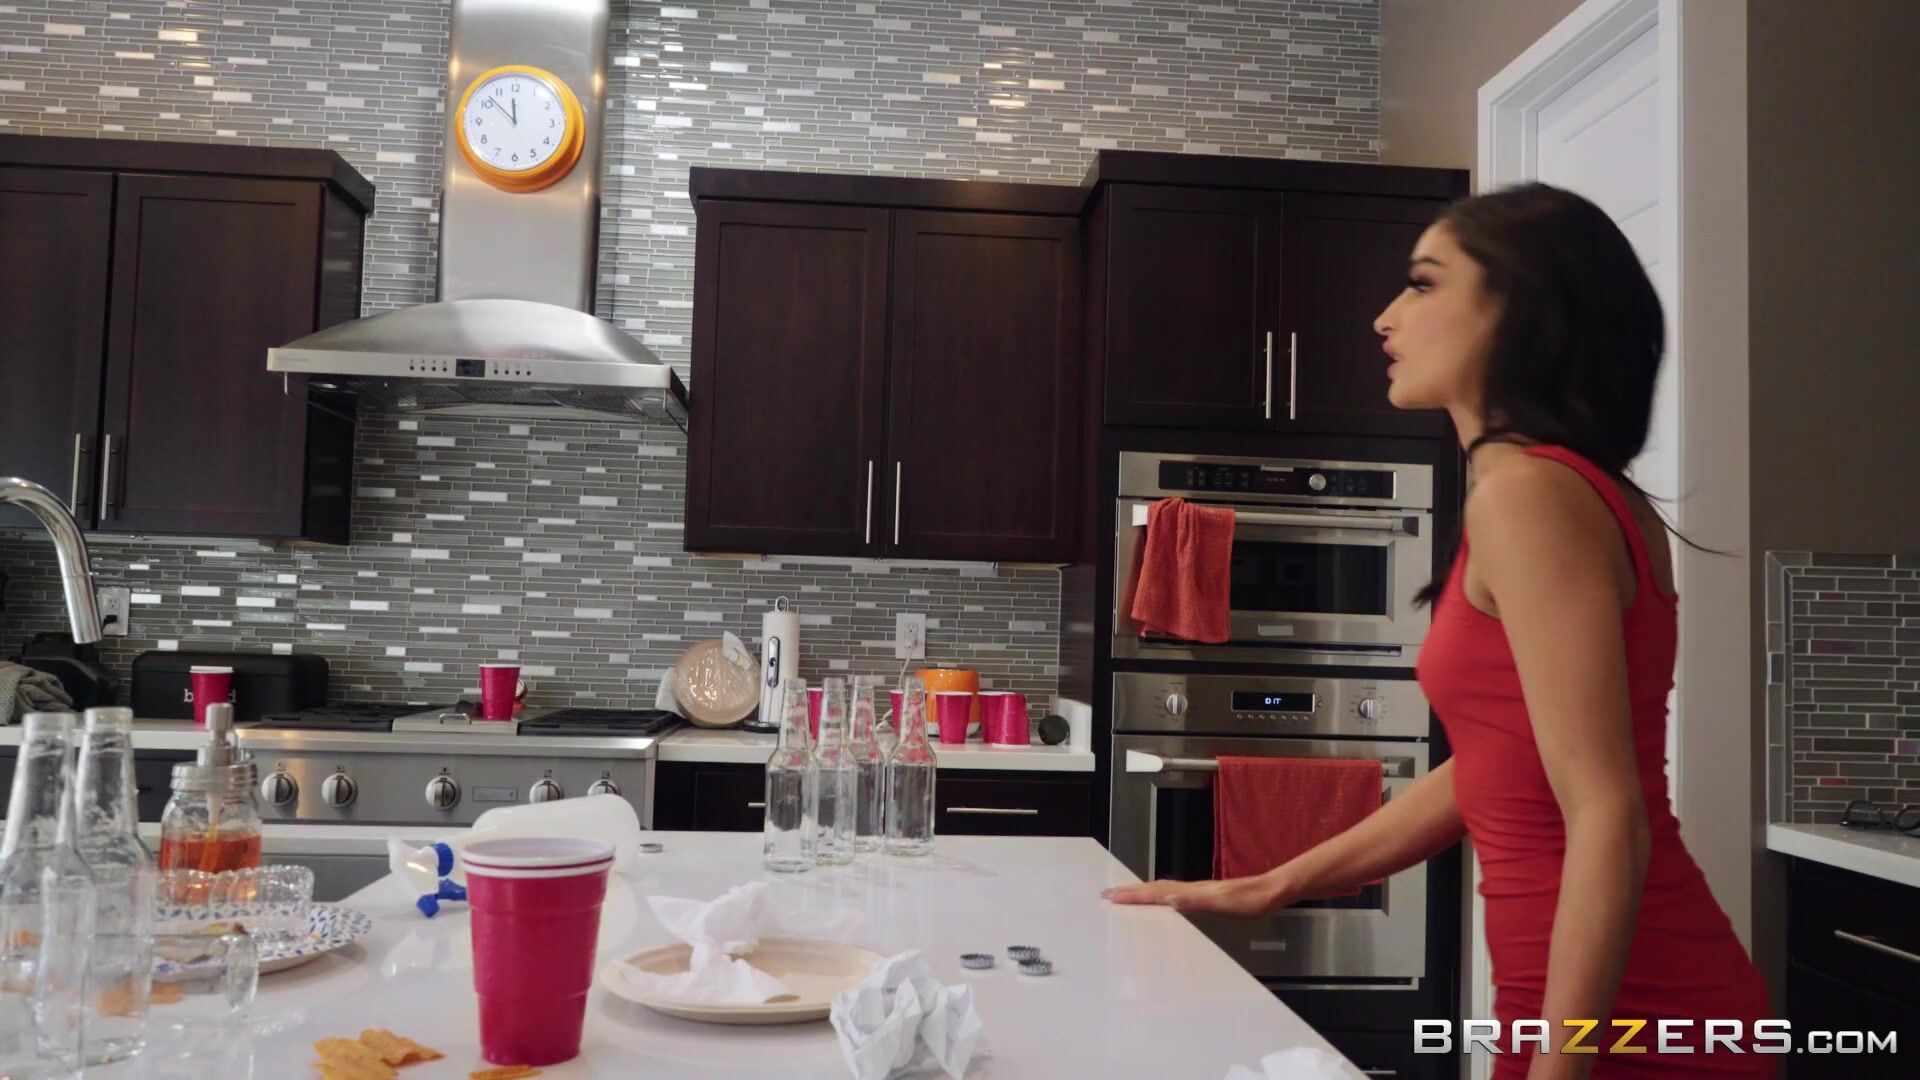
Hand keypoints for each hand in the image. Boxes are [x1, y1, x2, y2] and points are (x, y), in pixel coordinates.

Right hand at [1102, 873, 1289, 916]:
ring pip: (1162, 891)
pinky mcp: (1206, 897)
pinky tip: (1162, 903)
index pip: (1155, 892)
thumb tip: (1169, 897)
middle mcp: (1192, 890)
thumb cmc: (1251, 899)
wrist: (1272, 891)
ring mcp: (1198, 892)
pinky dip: (1159, 898)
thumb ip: (1196, 900)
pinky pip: (1174, 897)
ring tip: (1126, 896)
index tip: (1111, 895)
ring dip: (1142, 894)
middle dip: (1130, 891)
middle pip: (1154, 888)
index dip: (1132, 894)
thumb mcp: (1223, 902)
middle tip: (1108, 893)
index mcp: (1192, 891)